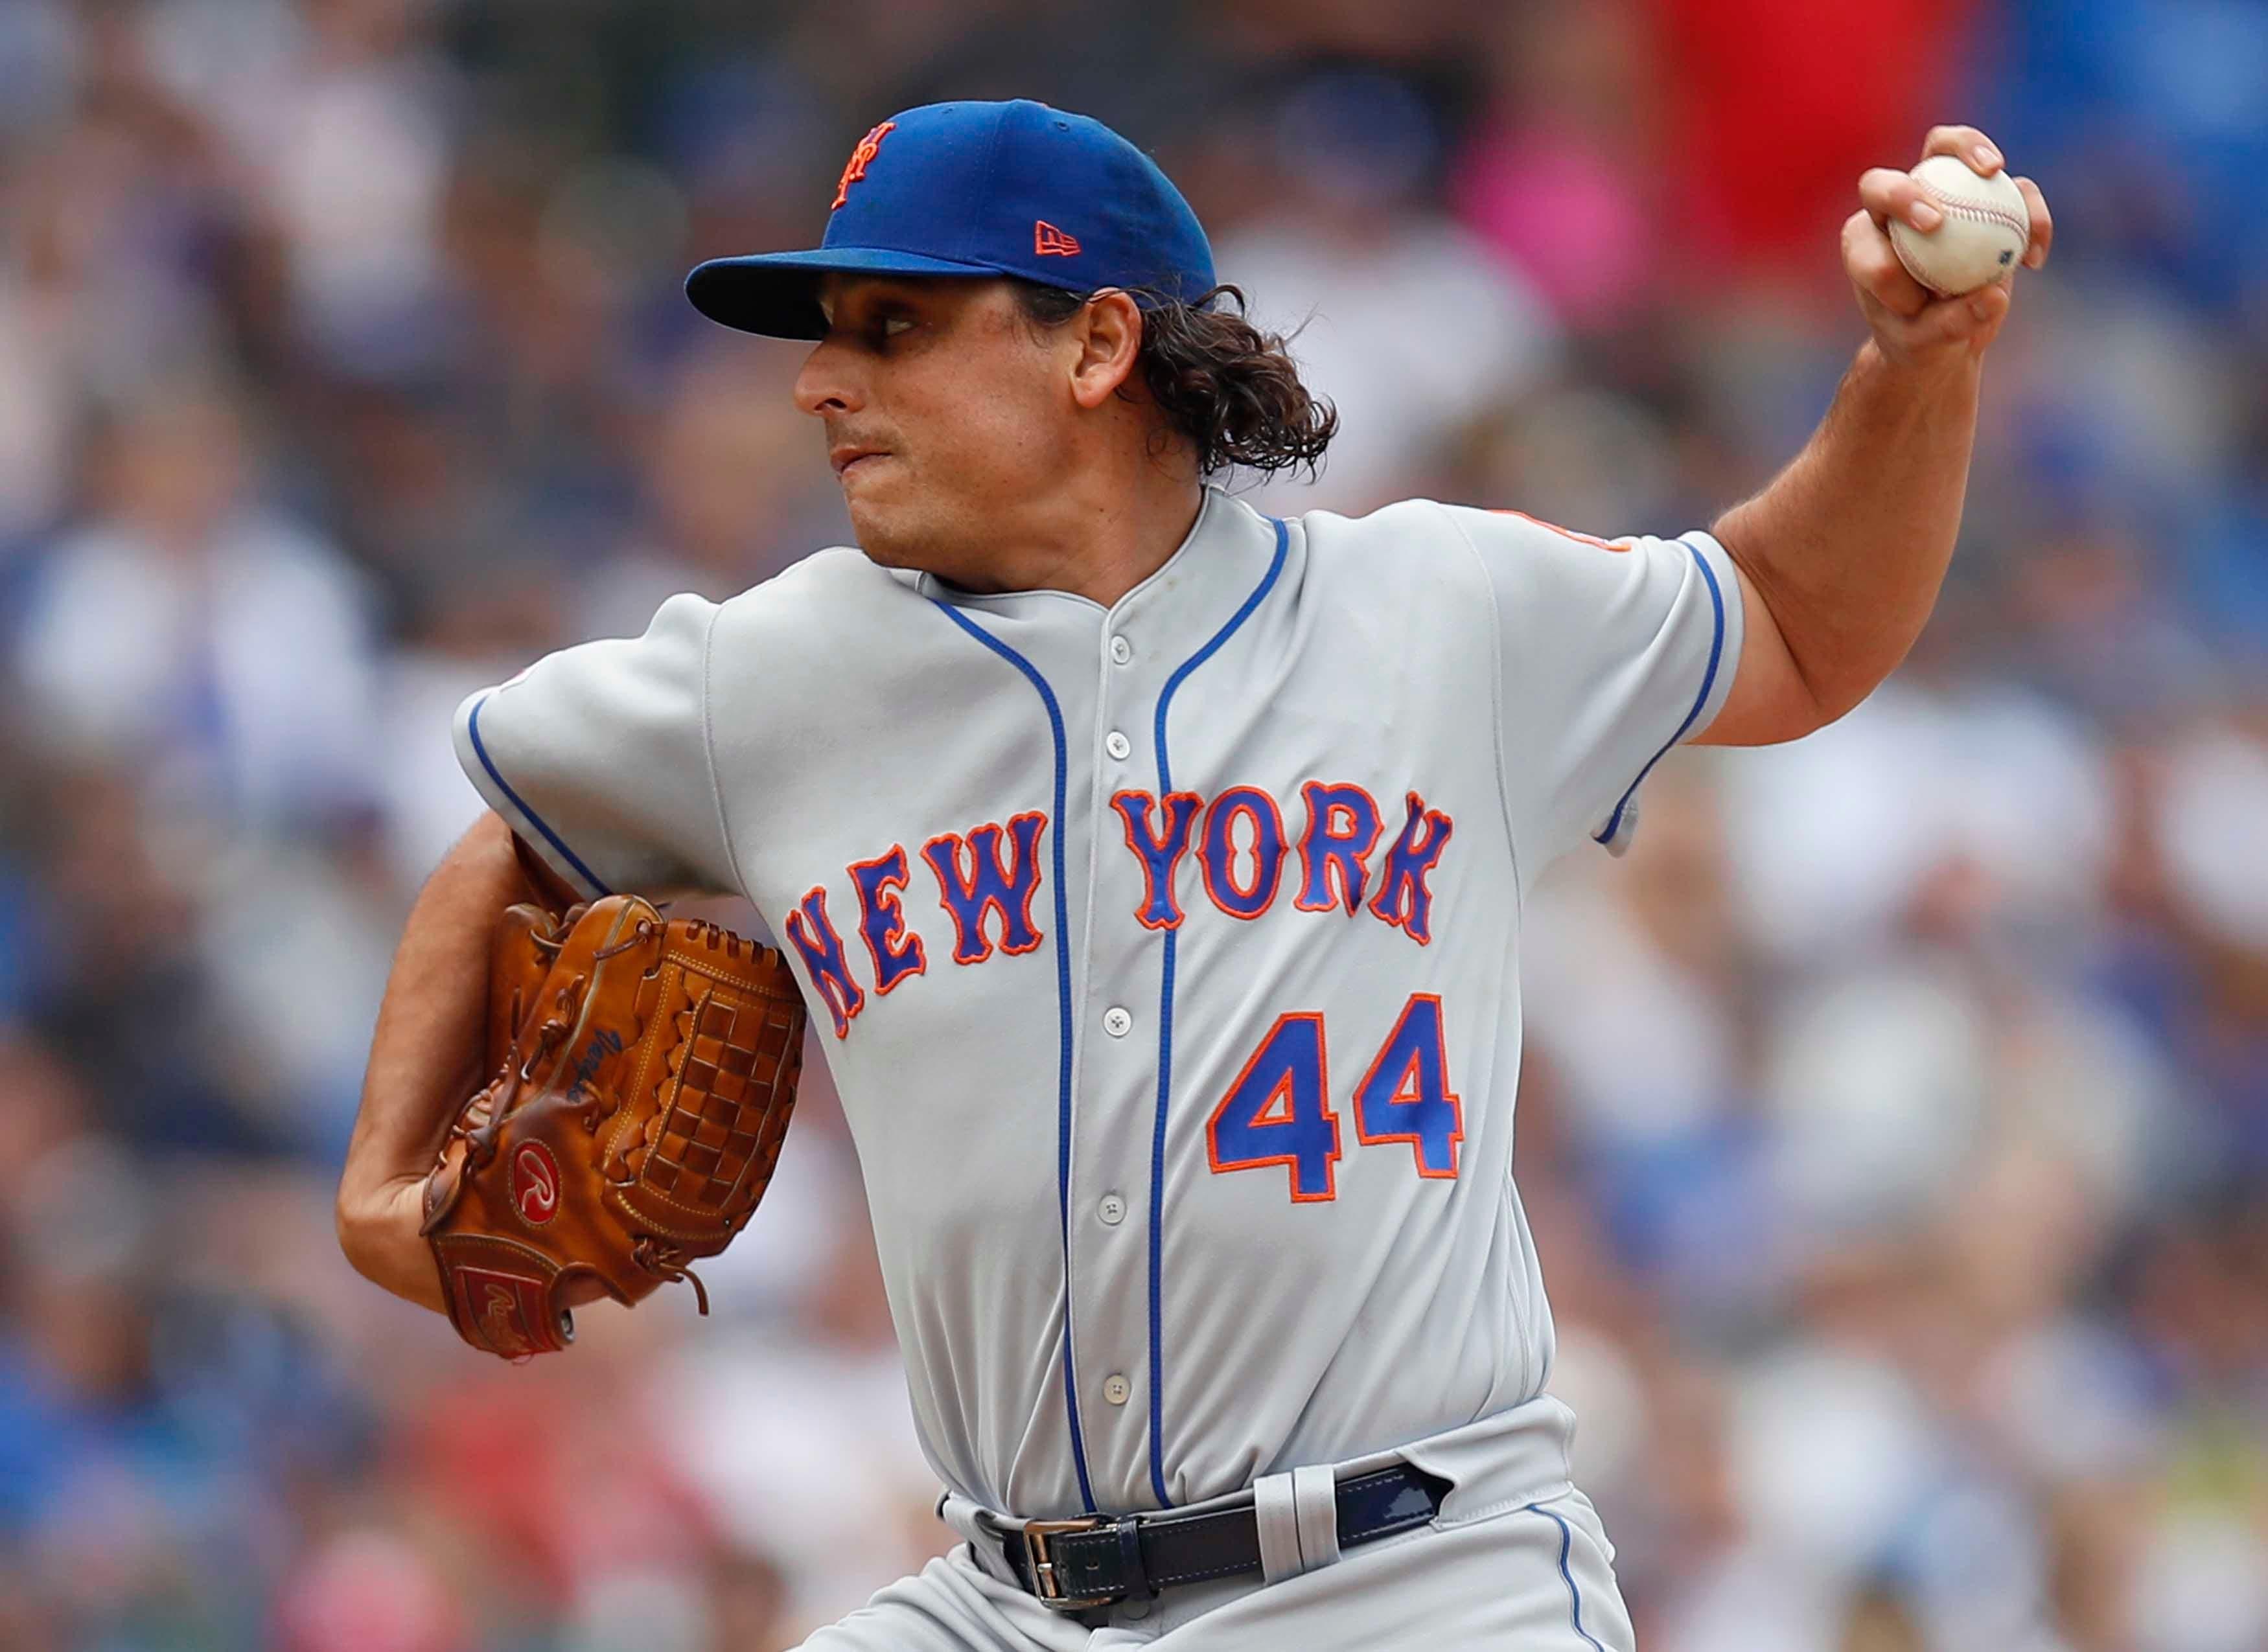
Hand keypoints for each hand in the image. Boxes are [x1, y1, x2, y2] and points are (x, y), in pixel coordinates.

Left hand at [1843, 125, 2052, 369]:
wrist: (1949, 332)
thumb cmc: (1922, 339)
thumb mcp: (1927, 343)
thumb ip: (1951, 323)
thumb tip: (1993, 295)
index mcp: (1865, 245)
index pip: (1865, 243)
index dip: (1886, 267)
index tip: (1913, 301)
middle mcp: (1893, 211)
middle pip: (1884, 182)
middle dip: (1902, 194)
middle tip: (1935, 221)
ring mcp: (1939, 192)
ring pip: (1944, 148)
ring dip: (1968, 147)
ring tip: (1993, 170)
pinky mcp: (1985, 193)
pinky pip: (2011, 189)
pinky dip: (2028, 212)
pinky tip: (2034, 256)